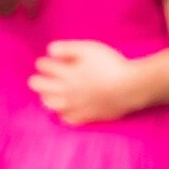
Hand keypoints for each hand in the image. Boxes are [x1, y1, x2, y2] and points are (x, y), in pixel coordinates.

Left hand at [28, 39, 142, 124]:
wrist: (130, 87)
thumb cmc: (110, 64)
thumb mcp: (88, 48)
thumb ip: (67, 48)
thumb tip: (49, 51)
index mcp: (66, 73)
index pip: (44, 66)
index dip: (44, 62)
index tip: (48, 61)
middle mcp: (66, 91)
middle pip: (40, 87)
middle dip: (37, 80)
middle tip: (43, 76)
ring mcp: (75, 106)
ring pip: (49, 104)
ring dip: (46, 96)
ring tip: (50, 91)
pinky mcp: (86, 116)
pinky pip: (66, 119)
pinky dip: (61, 113)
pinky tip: (65, 107)